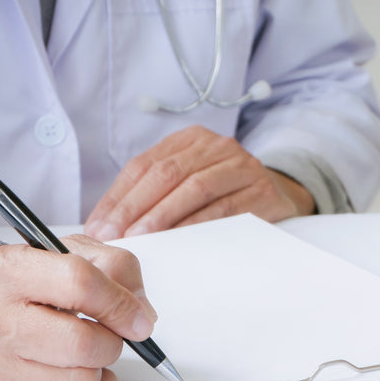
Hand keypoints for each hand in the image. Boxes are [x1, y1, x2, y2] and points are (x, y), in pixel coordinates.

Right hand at [0, 235, 157, 380]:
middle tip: (106, 334)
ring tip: (85, 355)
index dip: (121, 303)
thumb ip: (113, 269)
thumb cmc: (13, 288)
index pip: (80, 283)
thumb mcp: (59, 253)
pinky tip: (78, 376)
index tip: (138, 318)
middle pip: (83, 344)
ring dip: (100, 370)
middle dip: (111, 342)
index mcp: (9, 271)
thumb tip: (143, 315)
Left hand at [84, 125, 314, 239]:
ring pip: (194, 188)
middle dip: (135, 207)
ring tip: (141, 238)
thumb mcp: (186, 182)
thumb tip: (104, 226)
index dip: (118, 196)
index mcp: (190, 139)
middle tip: (114, 235)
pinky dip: (197, 226)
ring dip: (163, 216)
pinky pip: (225, 209)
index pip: (144, 164)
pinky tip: (178, 241)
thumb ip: (151, 196)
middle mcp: (217, 146)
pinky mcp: (263, 191)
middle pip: (167, 173)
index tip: (99, 226)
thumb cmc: (222, 194)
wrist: (280, 195)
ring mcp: (243, 166)